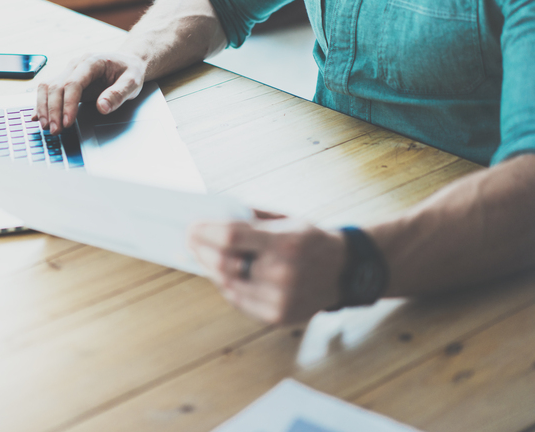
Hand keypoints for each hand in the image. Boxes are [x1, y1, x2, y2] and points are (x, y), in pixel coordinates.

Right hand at [35, 52, 146, 132]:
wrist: (128, 62)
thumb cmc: (130, 70)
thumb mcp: (132, 82)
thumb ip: (118, 94)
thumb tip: (102, 107)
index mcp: (92, 62)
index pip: (73, 83)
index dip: (68, 104)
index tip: (68, 122)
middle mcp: (76, 65)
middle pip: (56, 86)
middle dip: (53, 110)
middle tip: (56, 130)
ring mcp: (69, 72)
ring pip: (47, 87)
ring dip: (44, 108)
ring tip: (47, 127)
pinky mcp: (66, 81)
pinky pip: (48, 90)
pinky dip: (41, 104)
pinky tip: (37, 117)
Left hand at [188, 211, 345, 324]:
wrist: (344, 271)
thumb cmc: (309, 240)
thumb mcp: (286, 219)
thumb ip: (250, 219)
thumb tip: (212, 218)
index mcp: (285, 242)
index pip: (230, 236)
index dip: (205, 231)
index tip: (191, 226)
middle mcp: (283, 273)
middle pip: (224, 263)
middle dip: (201, 250)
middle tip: (190, 240)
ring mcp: (280, 299)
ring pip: (227, 284)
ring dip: (210, 268)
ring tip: (202, 256)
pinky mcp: (277, 317)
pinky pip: (238, 301)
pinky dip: (226, 286)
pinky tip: (221, 274)